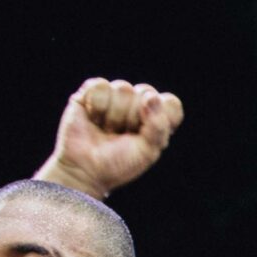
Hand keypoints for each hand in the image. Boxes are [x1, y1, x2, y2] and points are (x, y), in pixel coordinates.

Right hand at [39, 78, 185, 199]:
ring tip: (105, 129)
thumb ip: (158, 126)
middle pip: (146, 92)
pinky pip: (100, 86)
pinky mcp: (91, 92)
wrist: (85, 170)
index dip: (160, 117)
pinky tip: (93, 118)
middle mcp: (137, 104)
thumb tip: (150, 97)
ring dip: (113, 115)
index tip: (147, 135)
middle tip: (120, 135)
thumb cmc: (118, 164)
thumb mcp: (147, 152)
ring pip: (123, 88)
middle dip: (132, 118)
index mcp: (156, 118)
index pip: (171, 104)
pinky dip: (97, 106)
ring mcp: (114, 96)